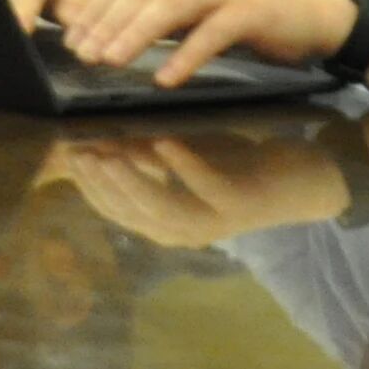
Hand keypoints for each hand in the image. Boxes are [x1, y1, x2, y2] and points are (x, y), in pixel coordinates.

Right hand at [51, 130, 347, 246]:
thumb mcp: (183, 160)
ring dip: (132, 181)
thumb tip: (96, 137)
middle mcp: (185, 231)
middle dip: (101, 184)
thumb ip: (144, 155)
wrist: (302, 180)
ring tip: (106, 153)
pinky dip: (182, 166)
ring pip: (162, 208)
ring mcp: (213, 221)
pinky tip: (163, 142)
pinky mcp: (240, 206)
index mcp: (167, 223)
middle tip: (77, 151)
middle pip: (132, 213)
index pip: (114, 210)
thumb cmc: (237, 167)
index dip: (88, 186)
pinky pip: (205, 187)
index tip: (65, 154)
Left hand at [56, 0, 353, 87]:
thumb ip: (158, 11)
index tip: (70, 40)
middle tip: (82, 55)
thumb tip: (109, 34)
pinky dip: (185, 56)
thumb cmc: (247, 11)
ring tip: (110, 61)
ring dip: (134, 36)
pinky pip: (211, 34)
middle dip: (104, 25)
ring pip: (167, 8)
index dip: (93, 12)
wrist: (315, 9)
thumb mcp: (195, 4)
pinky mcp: (249, 11)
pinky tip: (166, 78)